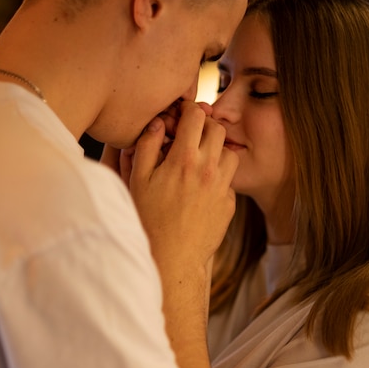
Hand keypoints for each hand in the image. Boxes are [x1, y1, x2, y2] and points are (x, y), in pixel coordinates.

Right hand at [126, 100, 237, 273]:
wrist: (172, 257)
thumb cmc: (149, 220)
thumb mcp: (138, 181)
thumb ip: (146, 147)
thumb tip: (157, 124)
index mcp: (184, 159)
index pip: (195, 116)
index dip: (188, 111)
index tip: (182, 116)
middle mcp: (208, 170)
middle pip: (218, 130)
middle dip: (205, 127)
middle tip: (192, 136)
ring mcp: (222, 188)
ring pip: (230, 154)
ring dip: (217, 151)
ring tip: (200, 162)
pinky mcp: (229, 205)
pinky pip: (229, 182)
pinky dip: (219, 179)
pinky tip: (202, 190)